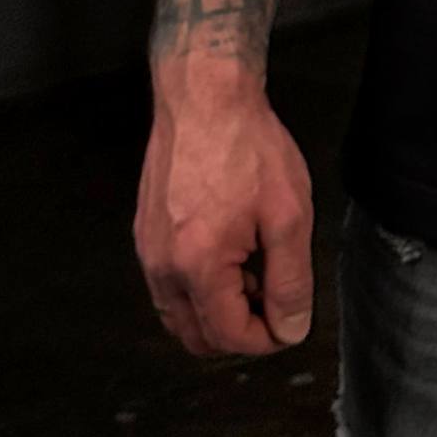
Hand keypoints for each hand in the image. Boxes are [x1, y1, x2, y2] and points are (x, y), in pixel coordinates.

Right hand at [135, 59, 316, 357]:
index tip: (289, 323)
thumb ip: (290, 280)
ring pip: (177, 313)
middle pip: (195, 336)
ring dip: (215, 312)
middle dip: (237, 333)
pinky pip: (167, 284)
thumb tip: (290, 329)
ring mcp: (148, 250)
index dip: (265, 340)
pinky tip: (229, 256)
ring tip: (254, 276)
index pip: (229, 336)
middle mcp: (162, 267)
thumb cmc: (248, 147)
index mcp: (198, 268)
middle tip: (273, 303)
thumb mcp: (288, 214)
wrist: (204, 96)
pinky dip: (197, 289)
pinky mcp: (145, 231)